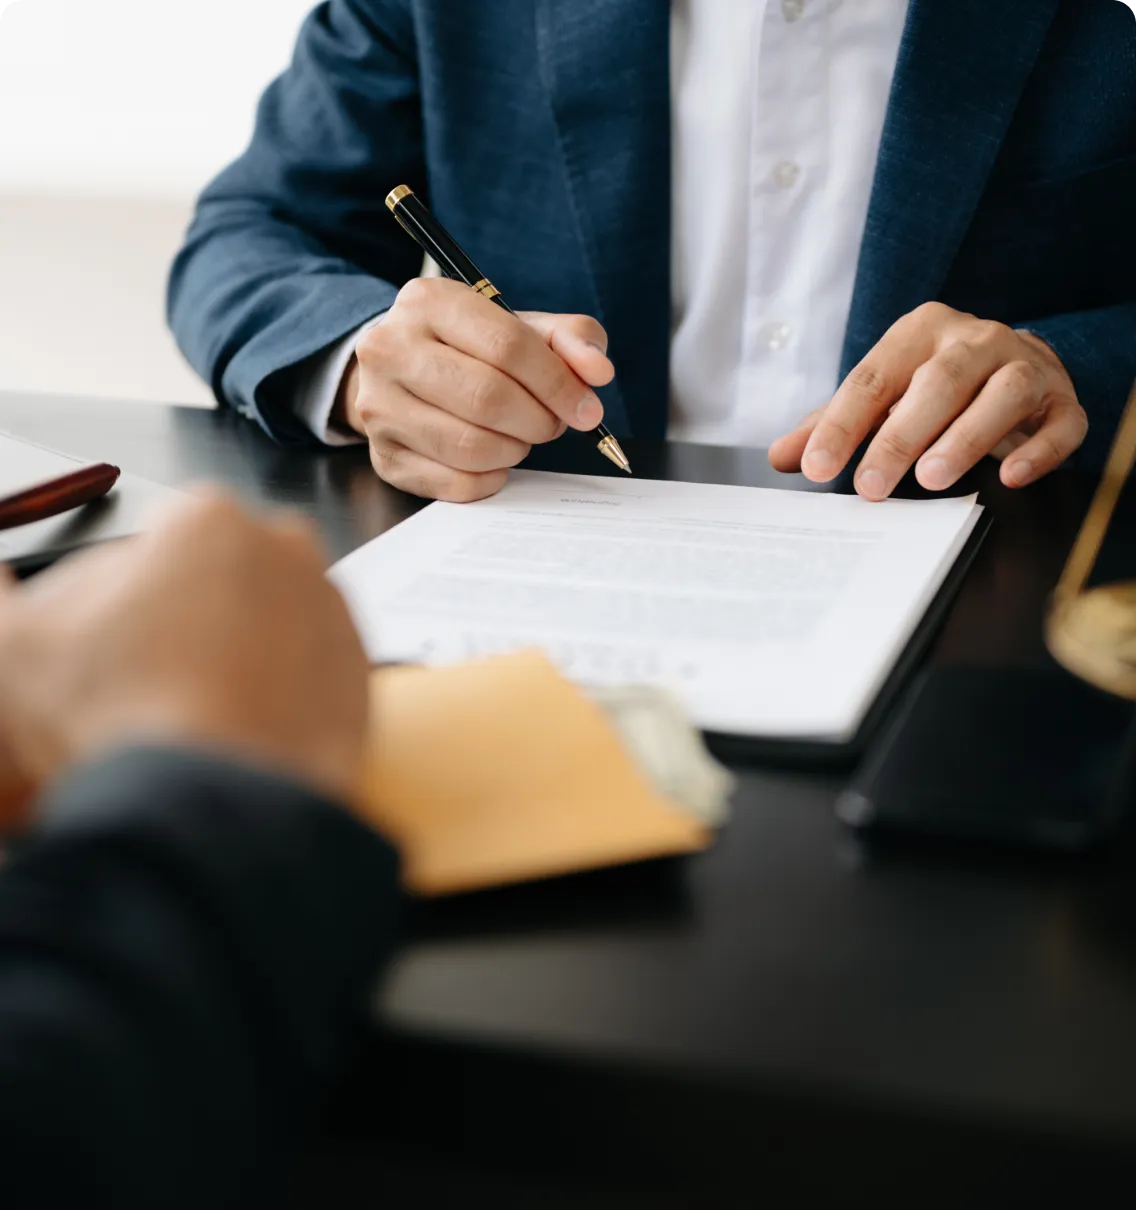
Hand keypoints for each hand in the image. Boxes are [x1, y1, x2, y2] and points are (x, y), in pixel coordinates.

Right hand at [0, 491, 369, 813]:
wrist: (215, 805)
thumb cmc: (120, 714)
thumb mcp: (16, 646)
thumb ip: (3, 599)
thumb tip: (3, 585)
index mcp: (209, 520)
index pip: (161, 538)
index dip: (129, 593)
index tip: (118, 638)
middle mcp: (288, 551)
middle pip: (223, 578)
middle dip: (191, 616)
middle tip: (154, 680)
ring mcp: (334, 612)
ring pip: (271, 624)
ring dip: (238, 655)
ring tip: (196, 714)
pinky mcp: (364, 674)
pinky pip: (311, 675)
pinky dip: (282, 696)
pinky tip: (241, 733)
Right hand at [336, 277, 614, 501]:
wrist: (400, 372)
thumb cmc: (470, 349)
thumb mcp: (519, 327)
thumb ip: (569, 339)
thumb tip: (598, 372)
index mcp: (428, 301)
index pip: (509, 347)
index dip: (559, 384)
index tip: (585, 407)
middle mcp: (390, 349)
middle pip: (489, 398)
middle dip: (538, 420)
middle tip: (552, 424)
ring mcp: (379, 406)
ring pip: (471, 446)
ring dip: (515, 450)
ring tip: (519, 436)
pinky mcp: (383, 457)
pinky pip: (456, 483)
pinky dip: (491, 478)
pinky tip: (493, 459)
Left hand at [769, 303, 1087, 499]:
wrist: (1018, 362)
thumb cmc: (935, 384)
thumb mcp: (882, 395)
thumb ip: (831, 423)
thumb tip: (781, 457)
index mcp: (920, 333)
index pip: (874, 377)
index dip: (842, 424)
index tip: (816, 467)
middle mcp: (975, 340)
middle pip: (938, 382)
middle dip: (901, 436)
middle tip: (872, 485)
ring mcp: (1025, 366)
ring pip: (1000, 396)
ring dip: (966, 438)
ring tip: (933, 478)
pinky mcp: (1062, 399)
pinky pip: (1060, 422)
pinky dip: (1040, 450)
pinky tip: (1012, 477)